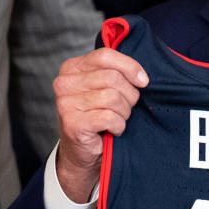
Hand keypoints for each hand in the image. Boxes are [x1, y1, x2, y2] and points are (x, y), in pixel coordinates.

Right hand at [53, 48, 147, 202]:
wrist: (83, 153)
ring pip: (113, 97)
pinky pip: (109, 117)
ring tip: (117, 120)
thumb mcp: (105, 88)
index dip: (130, 67)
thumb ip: (117, 73)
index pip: (105, 56)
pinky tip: (113, 130)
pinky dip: (118, 125)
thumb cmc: (98, 117)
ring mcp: (65, 103)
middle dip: (129, 95)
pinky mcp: (72, 123)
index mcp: (72, 68)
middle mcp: (64, 83)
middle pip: (113, 78)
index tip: (143, 81)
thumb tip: (143, 76)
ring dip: (124, 112)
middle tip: (125, 108)